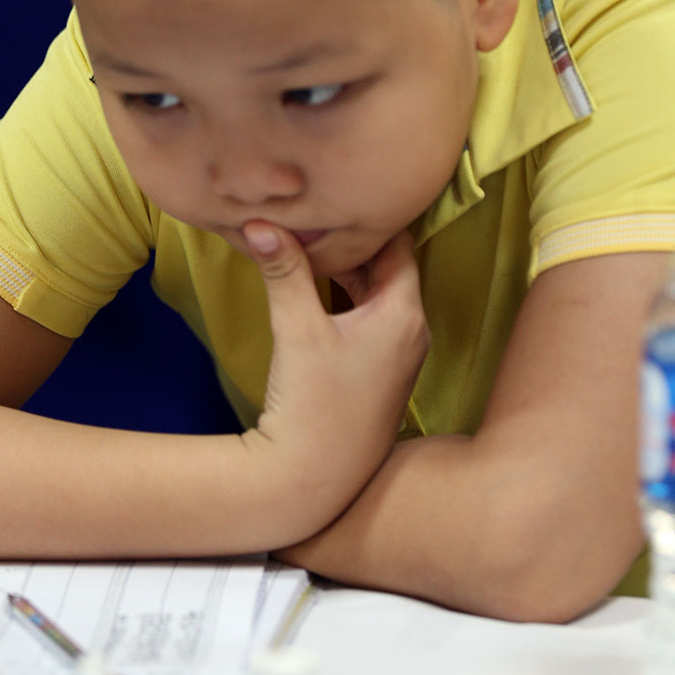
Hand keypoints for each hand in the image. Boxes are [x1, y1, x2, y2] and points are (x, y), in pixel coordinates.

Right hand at [242, 223, 429, 538]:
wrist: (313, 479)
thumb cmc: (313, 404)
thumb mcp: (296, 328)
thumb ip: (284, 270)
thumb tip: (262, 222)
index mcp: (403, 313)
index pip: (396, 244)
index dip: (368, 218)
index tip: (340, 195)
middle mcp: (411, 331)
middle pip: (387, 268)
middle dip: (352, 241)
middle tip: (318, 213)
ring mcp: (398, 355)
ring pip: (376, 294)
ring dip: (346, 270)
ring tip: (310, 242)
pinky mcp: (380, 374)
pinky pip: (370, 318)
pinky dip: (346, 298)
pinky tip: (314, 288)